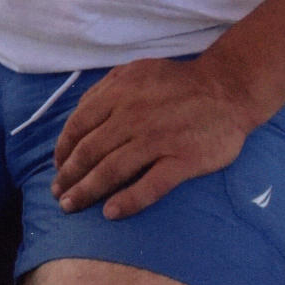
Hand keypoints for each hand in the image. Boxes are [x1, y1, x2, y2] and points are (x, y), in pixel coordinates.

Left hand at [51, 56, 250, 219]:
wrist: (227, 90)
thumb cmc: (177, 82)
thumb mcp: (135, 71)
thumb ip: (104, 89)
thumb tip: (78, 115)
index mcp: (118, 93)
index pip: (78, 126)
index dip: (63, 151)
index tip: (57, 168)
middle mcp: (132, 117)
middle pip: (90, 152)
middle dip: (69, 177)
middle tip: (59, 195)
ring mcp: (157, 140)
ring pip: (112, 170)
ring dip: (87, 192)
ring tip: (72, 206)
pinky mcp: (182, 161)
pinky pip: (150, 186)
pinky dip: (128, 201)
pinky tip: (110, 213)